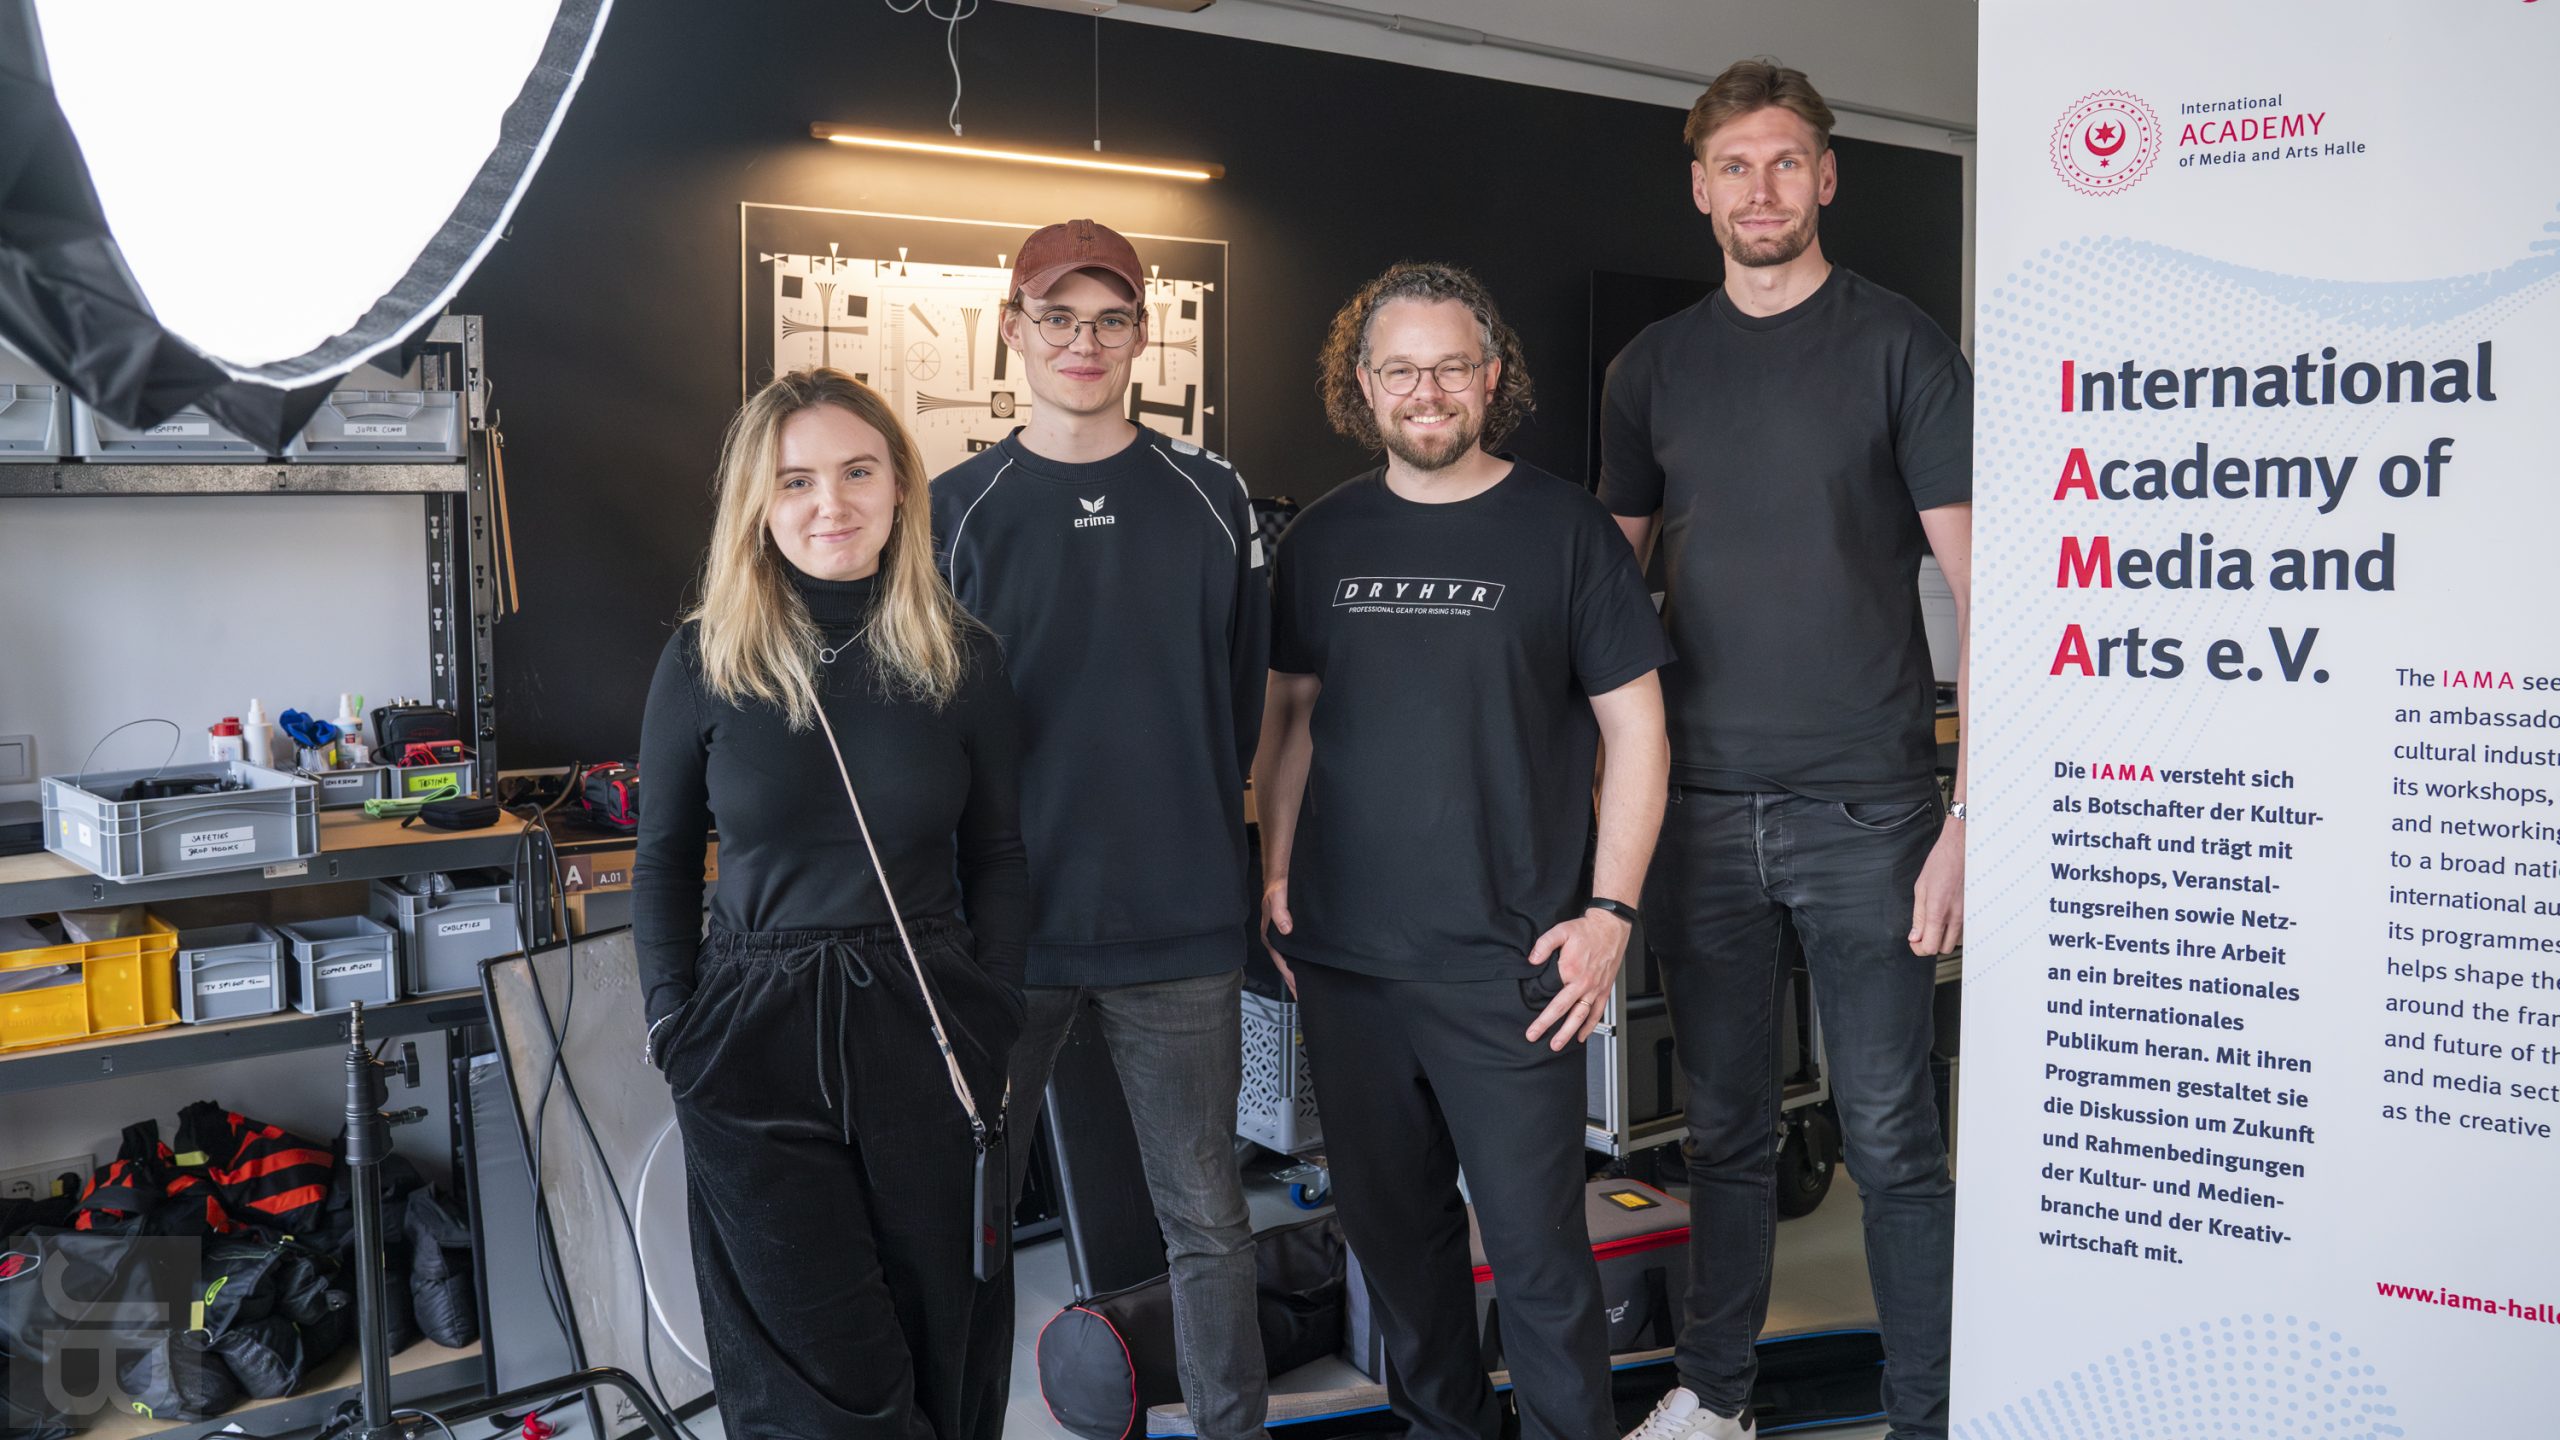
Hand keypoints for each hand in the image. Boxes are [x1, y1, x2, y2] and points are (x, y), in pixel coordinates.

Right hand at [1261, 875, 1297, 997]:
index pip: (1281, 961)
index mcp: (1270, 935)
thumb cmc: (1277, 886)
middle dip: (1293, 980)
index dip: (1290, 976)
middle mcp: (1275, 937)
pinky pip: (1294, 950)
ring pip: (1289, 959)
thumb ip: (1281, 911)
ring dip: (1296, 972)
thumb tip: (1286, 928)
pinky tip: (1308, 964)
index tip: (1297, 989)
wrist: (1281, 876)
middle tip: (1302, 995)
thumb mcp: (1278, 896)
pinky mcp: (1289, 930)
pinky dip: (1300, 960)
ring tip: (1305, 986)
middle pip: (1284, 964)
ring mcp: (1282, 935)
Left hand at [1525, 910, 1628, 1049]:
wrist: (1610, 927)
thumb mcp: (1560, 931)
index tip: (1532, 1029)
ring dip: (1570, 1032)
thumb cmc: (1586, 930)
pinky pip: (1597, 1012)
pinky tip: (1582, 1035)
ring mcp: (1595, 989)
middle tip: (1539, 1040)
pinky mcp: (1604, 990)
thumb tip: (1531, 960)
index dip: (1542, 1017)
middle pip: (1566, 1012)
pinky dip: (1590, 1026)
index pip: (1553, 1000)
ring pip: (1582, 1016)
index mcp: (1571, 972)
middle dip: (1551, 1029)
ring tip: (1559, 1044)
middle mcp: (1584, 984)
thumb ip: (1543, 945)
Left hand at [1909, 820, 1965, 955]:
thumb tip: (1915, 936)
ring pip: (1955, 942)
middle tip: (1923, 931)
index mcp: (1938, 911)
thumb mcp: (1921, 888)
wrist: (1963, 848)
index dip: (1918, 948)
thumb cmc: (1941, 863)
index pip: (1929, 947)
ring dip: (1943, 937)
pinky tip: (1948, 915)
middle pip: (1942, 949)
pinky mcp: (1975, 911)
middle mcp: (1956, 917)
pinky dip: (1954, 929)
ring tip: (1935, 921)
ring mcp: (1968, 915)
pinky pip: (1964, 930)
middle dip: (1930, 944)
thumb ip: (1918, 916)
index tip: (1914, 940)